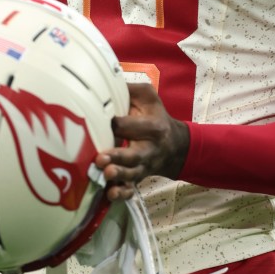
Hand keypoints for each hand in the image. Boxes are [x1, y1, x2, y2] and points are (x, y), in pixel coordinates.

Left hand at [95, 83, 189, 200]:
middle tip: (101, 159)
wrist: (174, 145)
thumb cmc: (155, 116)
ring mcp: (143, 166)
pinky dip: (122, 193)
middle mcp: (149, 148)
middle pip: (133, 155)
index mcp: (153, 126)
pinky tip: (110, 194)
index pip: (131, 125)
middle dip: (118, 157)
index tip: (100, 120)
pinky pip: (131, 189)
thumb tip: (104, 79)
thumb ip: (129, 89)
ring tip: (106, 174)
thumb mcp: (149, 97)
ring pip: (132, 174)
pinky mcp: (138, 178)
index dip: (115, 124)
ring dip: (119, 176)